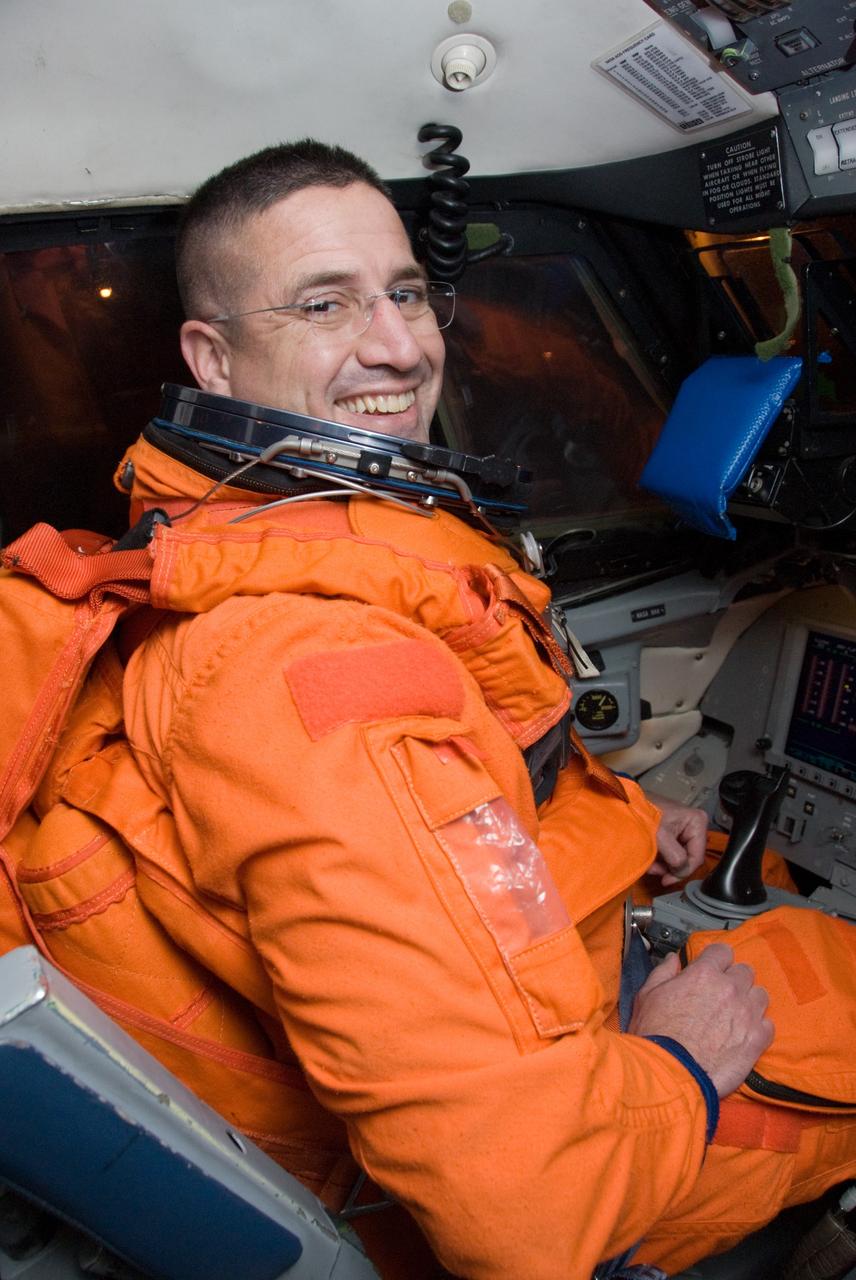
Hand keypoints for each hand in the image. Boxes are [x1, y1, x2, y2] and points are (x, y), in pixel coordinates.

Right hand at [628, 943, 773, 1097]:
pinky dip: (758, 1028)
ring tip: (735, 1016)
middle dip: (734, 980)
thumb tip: (674, 960)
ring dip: (749, 1002)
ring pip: (760, 995)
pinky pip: (768, 1025)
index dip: (716, 960)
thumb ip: (663, 972)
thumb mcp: (647, 996)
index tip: (712, 969)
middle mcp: (729, 989)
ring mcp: (746, 1014)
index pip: (723, 951)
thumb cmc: (655, 1035)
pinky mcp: (756, 1040)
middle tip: (722, 995)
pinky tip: (744, 1035)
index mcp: (703, 974)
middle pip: (745, 971)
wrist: (669, 1074)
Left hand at [647, 791, 707, 885]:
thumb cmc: (643, 812)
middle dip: (670, 868)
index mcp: (697, 822)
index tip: (667, 880)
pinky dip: (660, 859)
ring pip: (678, 857)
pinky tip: (649, 859)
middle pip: (688, 858)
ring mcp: (683, 830)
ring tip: (649, 864)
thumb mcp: (660, 836)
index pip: (697, 857)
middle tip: (655, 871)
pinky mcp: (672, 834)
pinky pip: (670, 852)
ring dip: (663, 865)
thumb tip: (681, 870)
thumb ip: (675, 856)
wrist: (626, 802)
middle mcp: (694, 826)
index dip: (683, 872)